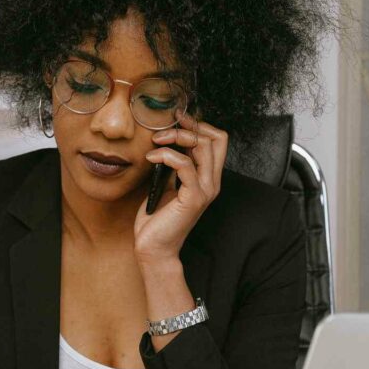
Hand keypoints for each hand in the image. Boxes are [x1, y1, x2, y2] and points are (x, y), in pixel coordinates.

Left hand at [134, 111, 227, 262]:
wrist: (154, 248)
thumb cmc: (157, 219)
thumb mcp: (166, 184)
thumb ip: (173, 165)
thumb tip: (166, 141)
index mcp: (208, 177)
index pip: (218, 139)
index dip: (199, 125)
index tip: (176, 120)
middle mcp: (212, 182)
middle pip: (215, 138)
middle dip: (188, 126)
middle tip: (163, 129)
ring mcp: (205, 190)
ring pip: (203, 147)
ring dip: (176, 137)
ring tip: (155, 141)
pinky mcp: (193, 198)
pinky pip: (185, 165)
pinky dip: (166, 155)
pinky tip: (151, 157)